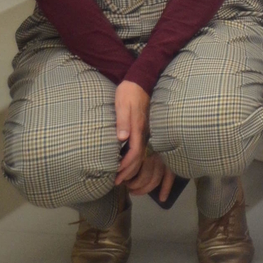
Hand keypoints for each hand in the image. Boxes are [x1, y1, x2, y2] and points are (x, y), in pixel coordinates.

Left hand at [113, 81, 174, 197]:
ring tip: (122, 176)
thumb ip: (122, 121)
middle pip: (140, 157)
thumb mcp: (122, 105)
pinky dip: (134, 158)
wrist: (141, 80)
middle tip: (117, 182)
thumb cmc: (129, 92)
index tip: (116, 176)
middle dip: (129, 172)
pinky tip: (127, 161)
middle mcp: (144, 132)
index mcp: (138, 128)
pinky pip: (141, 148)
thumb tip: (122, 139)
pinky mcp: (144, 128)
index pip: (134, 152)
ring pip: (142, 154)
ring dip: (132, 167)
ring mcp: (145, 130)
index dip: (126, 166)